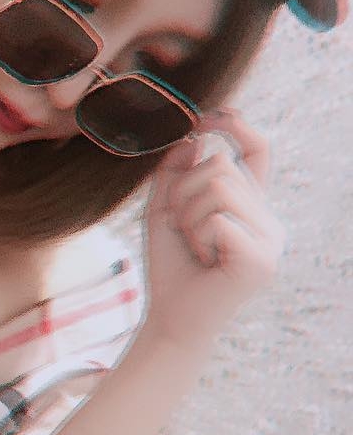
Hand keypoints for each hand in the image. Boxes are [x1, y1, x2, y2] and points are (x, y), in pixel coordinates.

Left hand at [141, 108, 286, 349]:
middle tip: (184, 230)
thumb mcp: (164, 210)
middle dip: (185, 194)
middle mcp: (268, 218)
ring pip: (219, 188)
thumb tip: (190, 137)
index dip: (236, 127)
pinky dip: (198, 236)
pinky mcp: (261, 259)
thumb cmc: (171, 265)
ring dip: (189, 217)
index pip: (256, 152)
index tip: (210, 117)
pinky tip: (205, 260)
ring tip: (195, 246)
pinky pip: (219, 219)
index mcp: (250, 204)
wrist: (170, 317)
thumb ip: (173, 173)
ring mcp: (270, 239)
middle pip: (221, 166)